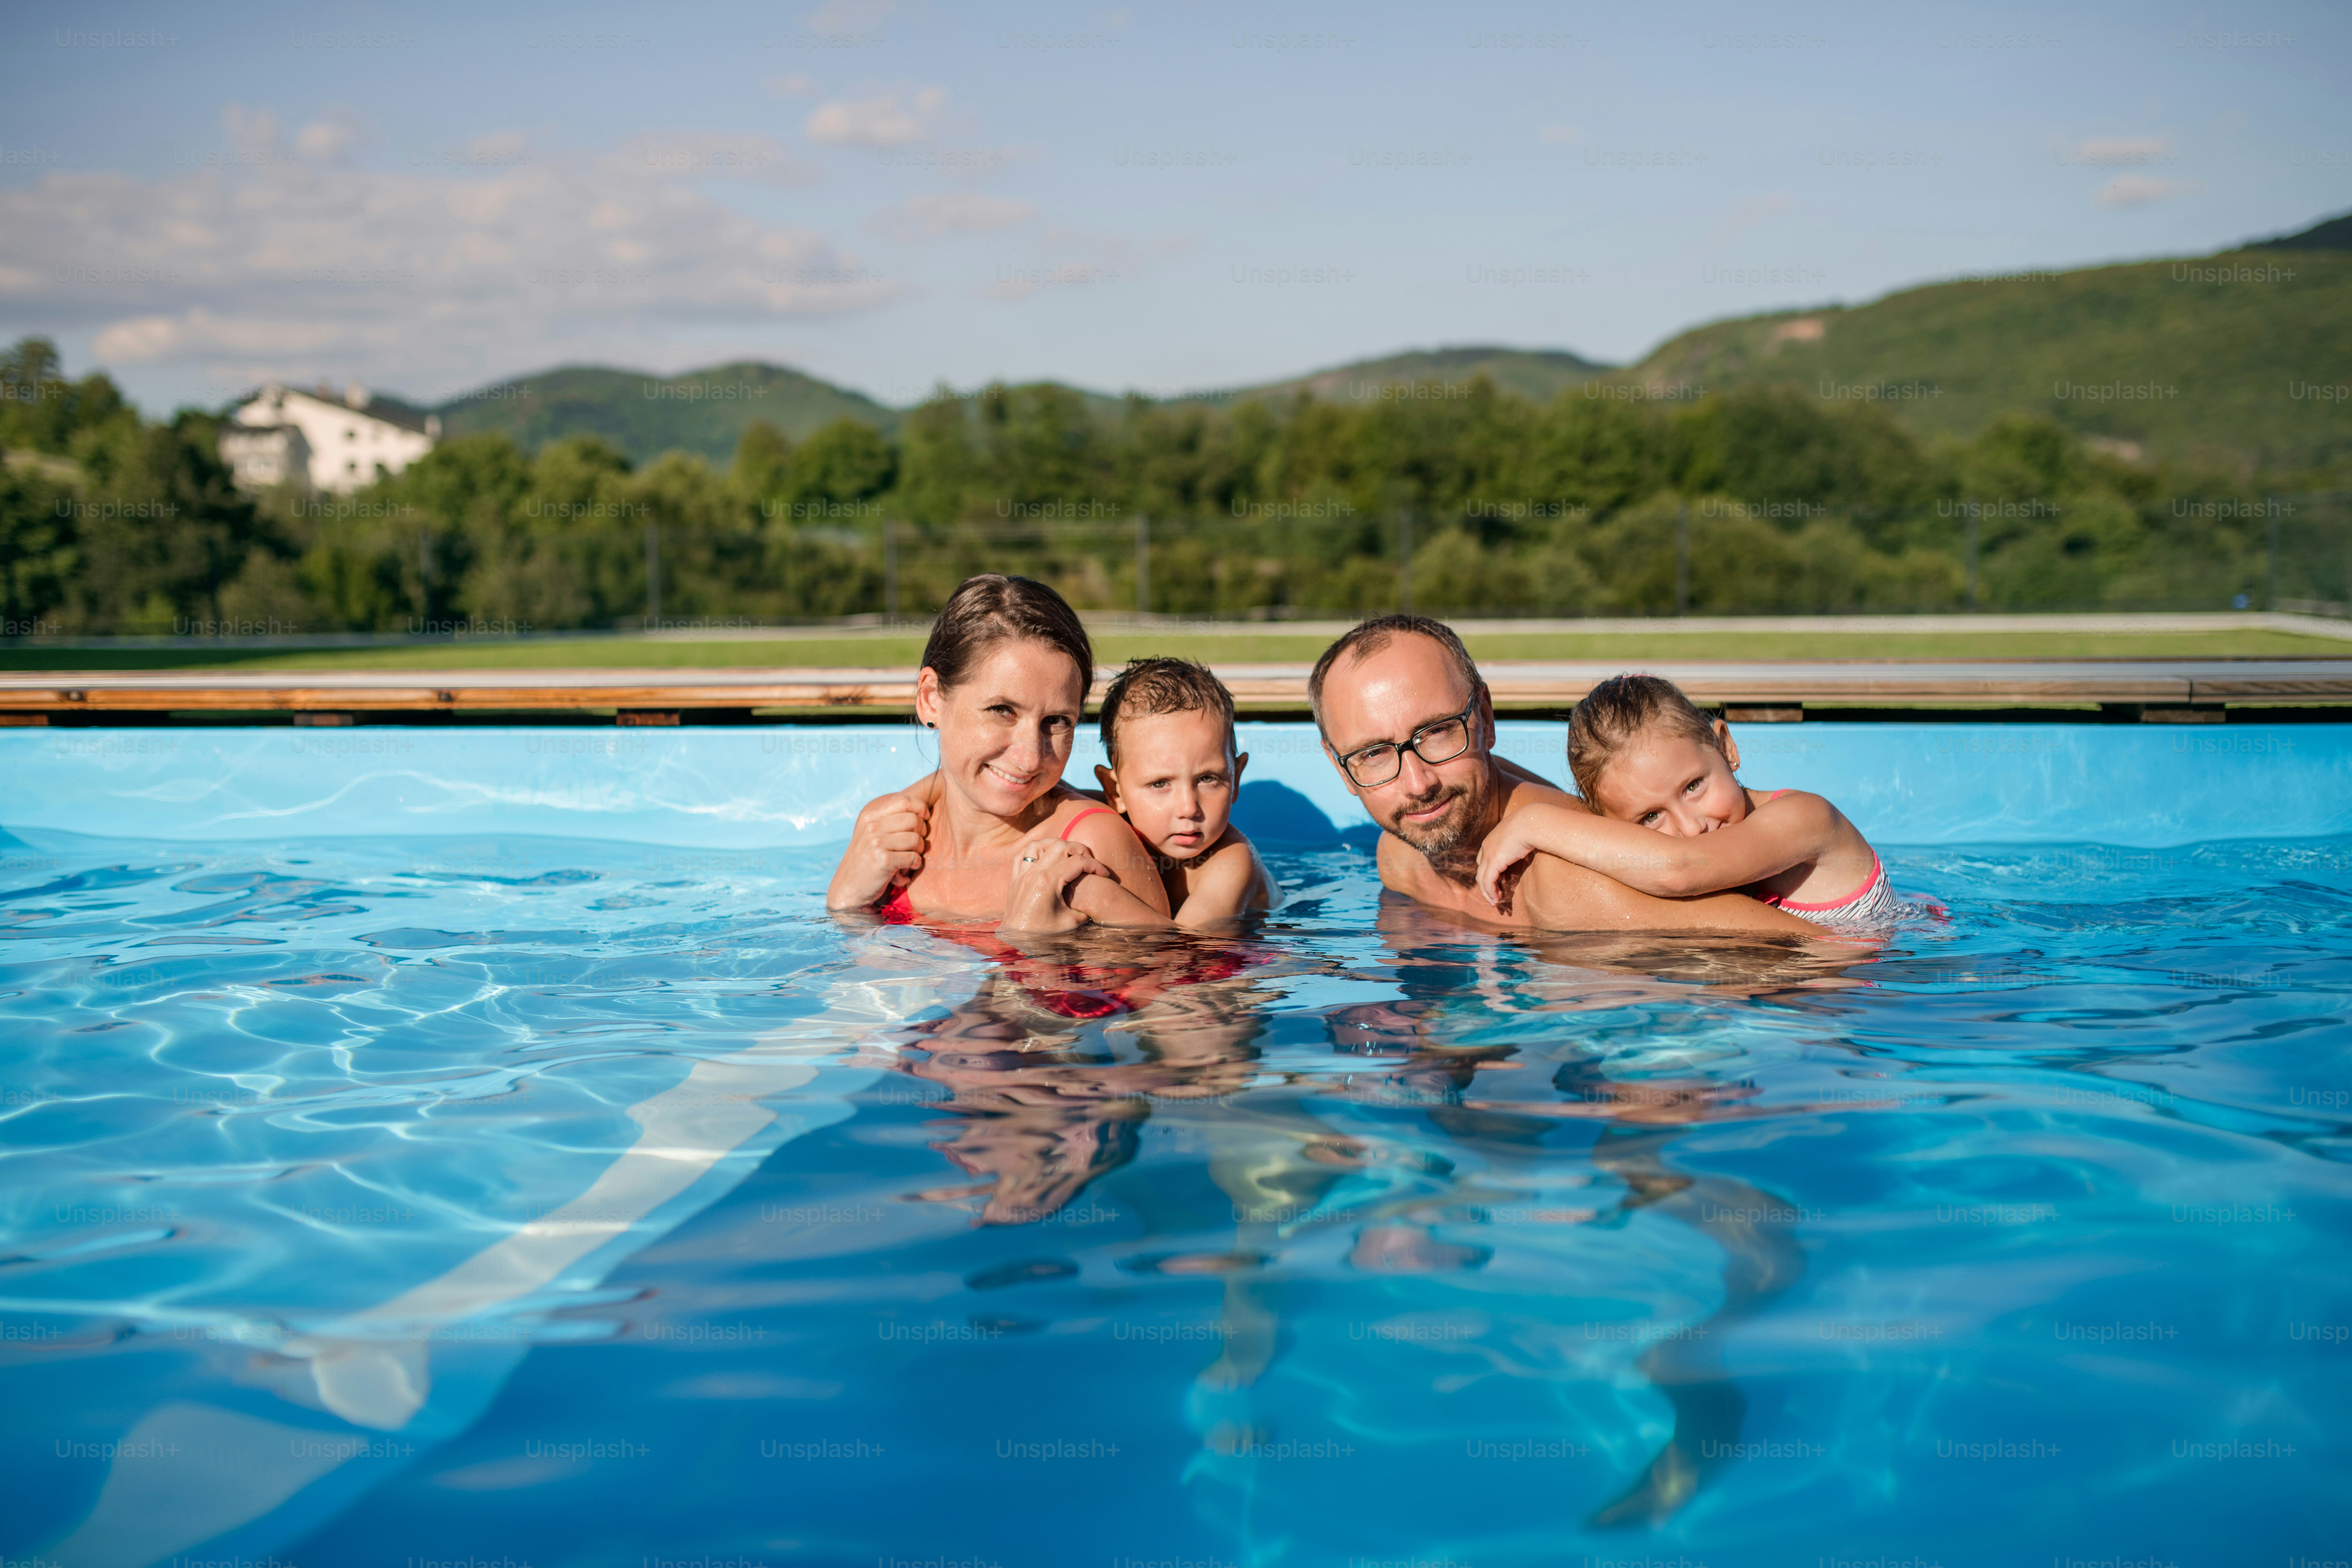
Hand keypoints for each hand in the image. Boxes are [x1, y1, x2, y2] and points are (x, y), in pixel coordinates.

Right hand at [825, 787, 930, 909]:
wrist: (848, 888)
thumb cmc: (867, 860)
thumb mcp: (872, 834)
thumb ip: (890, 819)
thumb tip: (921, 807)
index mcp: (870, 815)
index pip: (904, 800)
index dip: (921, 808)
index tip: (925, 819)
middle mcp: (871, 826)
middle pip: (914, 819)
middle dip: (922, 833)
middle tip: (916, 845)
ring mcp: (875, 843)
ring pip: (916, 839)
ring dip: (919, 851)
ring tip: (910, 859)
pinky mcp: (882, 861)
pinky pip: (913, 858)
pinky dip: (914, 865)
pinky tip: (906, 871)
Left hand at [998, 830, 1109, 932]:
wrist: (1018, 941)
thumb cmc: (1043, 933)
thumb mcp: (1071, 923)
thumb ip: (1085, 907)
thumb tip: (1095, 899)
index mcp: (1048, 882)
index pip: (1077, 862)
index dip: (1095, 865)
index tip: (1104, 874)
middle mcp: (1034, 873)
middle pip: (1060, 846)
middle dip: (1079, 850)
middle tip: (1088, 862)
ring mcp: (1022, 874)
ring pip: (1039, 844)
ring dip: (1056, 845)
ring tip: (1067, 854)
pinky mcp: (1015, 878)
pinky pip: (1022, 854)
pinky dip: (1035, 851)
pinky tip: (1044, 856)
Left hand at [1475, 816, 1540, 910]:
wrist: (1532, 822)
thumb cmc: (1531, 827)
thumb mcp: (1521, 836)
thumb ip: (1517, 845)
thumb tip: (1525, 851)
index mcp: (1491, 840)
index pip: (1484, 861)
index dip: (1489, 874)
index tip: (1497, 884)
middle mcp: (1486, 847)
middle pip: (1480, 871)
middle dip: (1486, 886)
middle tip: (1493, 898)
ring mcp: (1488, 854)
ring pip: (1481, 878)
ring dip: (1487, 892)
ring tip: (1494, 902)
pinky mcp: (1494, 861)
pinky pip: (1488, 881)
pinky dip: (1490, 892)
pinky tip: (1497, 899)